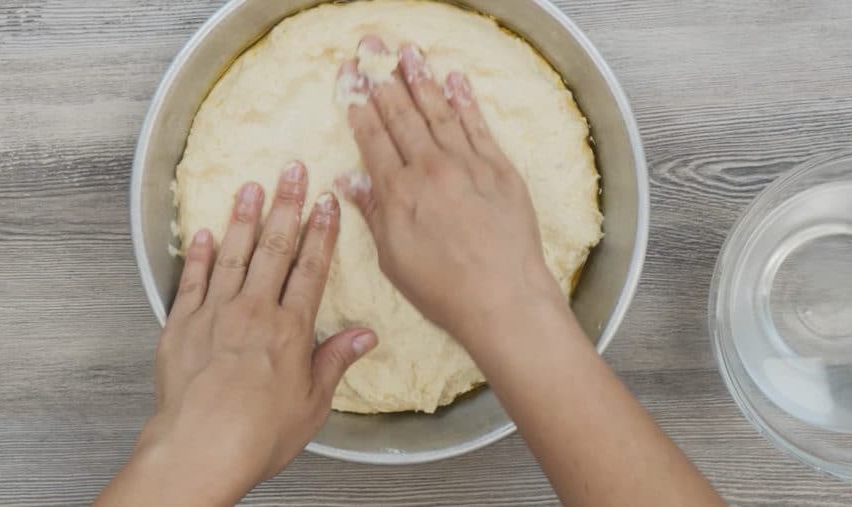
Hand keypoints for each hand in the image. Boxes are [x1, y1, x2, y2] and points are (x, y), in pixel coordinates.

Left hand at [98, 163, 376, 505]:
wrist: (199, 449)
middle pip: (274, 249)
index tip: (327, 203)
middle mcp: (252, 312)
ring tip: (250, 187)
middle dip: (286, 206)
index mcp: (289, 329)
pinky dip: (198, 256)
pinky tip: (203, 234)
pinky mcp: (180, 327)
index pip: (311, 268)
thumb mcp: (313, 404)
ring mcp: (213, 315)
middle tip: (292, 171)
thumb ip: (335, 362)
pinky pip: (191, 281)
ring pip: (231, 255)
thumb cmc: (259, 434)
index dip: (322, 232)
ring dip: (243, 218)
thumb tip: (366, 335)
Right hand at [336, 37, 561, 336]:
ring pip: (439, 111)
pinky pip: (478, 125)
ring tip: (407, 51)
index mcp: (399, 192)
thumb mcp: (394, 258)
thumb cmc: (444, 289)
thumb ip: (373, 213)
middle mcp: (431, 169)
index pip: (373, 137)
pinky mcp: (500, 169)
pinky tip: (454, 79)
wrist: (504, 298)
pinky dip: (465, 100)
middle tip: (371, 48)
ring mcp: (468, 165)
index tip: (350, 79)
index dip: (359, 105)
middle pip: (402, 115)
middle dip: (383, 79)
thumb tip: (348, 180)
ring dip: (421, 78)